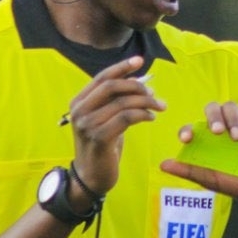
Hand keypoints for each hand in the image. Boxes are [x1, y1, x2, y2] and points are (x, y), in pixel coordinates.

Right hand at [69, 56, 164, 194]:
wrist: (91, 176)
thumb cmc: (102, 146)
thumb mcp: (106, 119)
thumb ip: (117, 101)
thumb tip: (139, 81)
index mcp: (79, 102)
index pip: (102, 77)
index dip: (122, 67)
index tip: (139, 61)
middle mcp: (80, 110)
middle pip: (113, 86)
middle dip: (137, 86)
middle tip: (154, 94)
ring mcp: (87, 124)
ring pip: (123, 102)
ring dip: (146, 102)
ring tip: (159, 107)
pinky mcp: (99, 137)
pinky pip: (126, 118)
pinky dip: (142, 114)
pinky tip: (150, 118)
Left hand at [159, 101, 237, 199]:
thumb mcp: (213, 180)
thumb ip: (191, 172)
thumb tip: (163, 165)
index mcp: (208, 141)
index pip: (193, 128)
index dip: (187, 130)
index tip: (187, 139)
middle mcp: (222, 128)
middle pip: (212, 108)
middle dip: (212, 117)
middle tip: (216, 132)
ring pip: (231, 106)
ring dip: (231, 119)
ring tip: (234, 138)